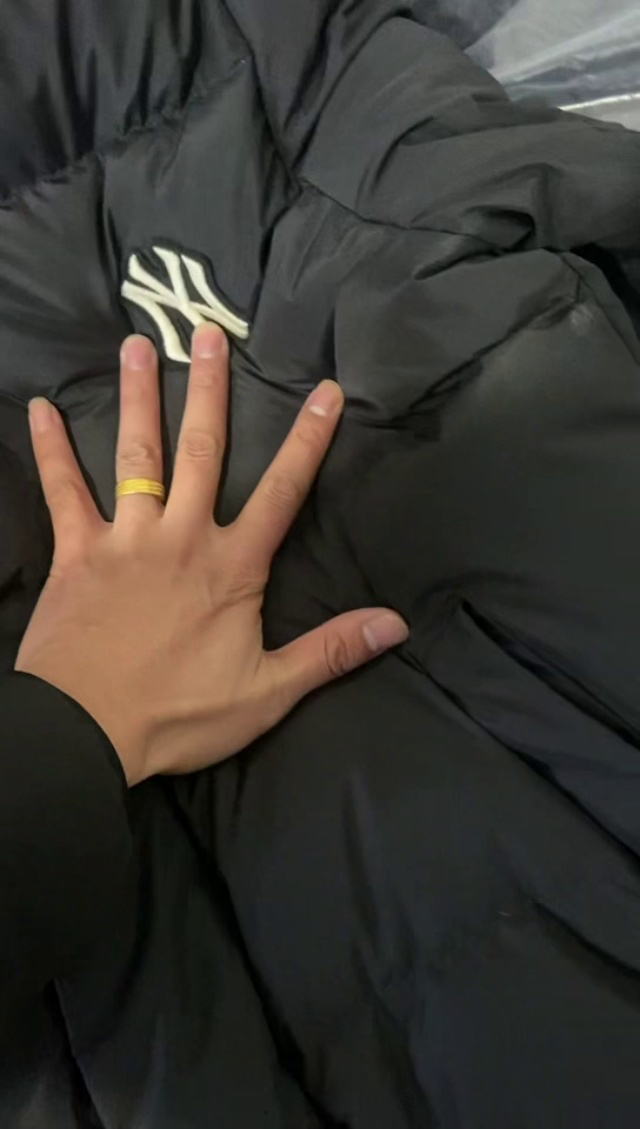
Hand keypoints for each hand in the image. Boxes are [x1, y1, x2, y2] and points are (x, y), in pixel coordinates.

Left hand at [16, 327, 407, 784]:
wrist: (86, 730)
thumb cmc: (179, 713)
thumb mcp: (268, 691)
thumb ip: (331, 651)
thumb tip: (397, 623)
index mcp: (232, 565)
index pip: (282, 491)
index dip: (308, 440)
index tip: (326, 391)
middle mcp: (182, 535)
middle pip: (202, 450)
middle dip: (209, 389)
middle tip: (209, 332)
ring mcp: (126, 537)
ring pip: (136, 454)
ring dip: (137, 397)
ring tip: (137, 344)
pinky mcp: (77, 551)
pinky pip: (64, 491)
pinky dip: (51, 450)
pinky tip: (39, 409)